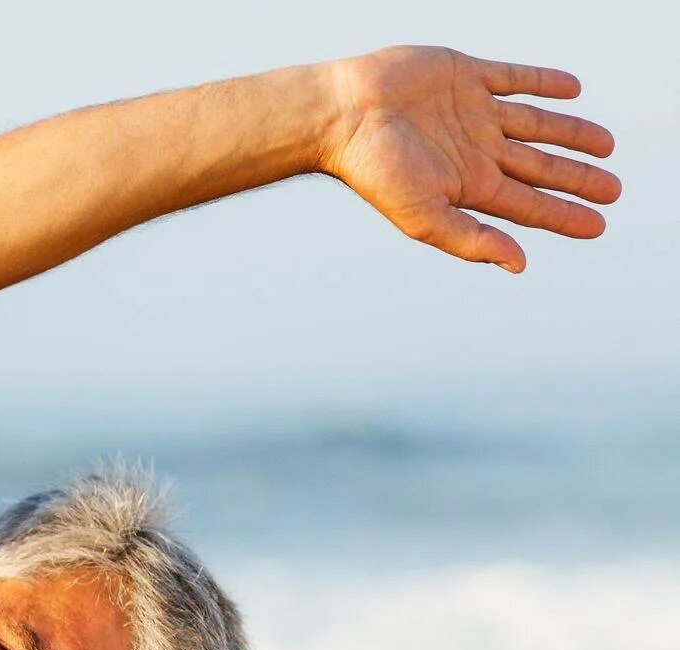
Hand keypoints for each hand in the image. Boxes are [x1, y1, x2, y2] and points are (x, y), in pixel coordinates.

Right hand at [323, 47, 617, 272]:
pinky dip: (544, 83)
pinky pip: (515, 79)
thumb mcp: (424, 216)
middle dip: (576, 179)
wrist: (344, 114)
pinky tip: (571, 90)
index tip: (599, 225)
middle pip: (539, 167)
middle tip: (612, 190)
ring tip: (605, 144)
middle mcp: (475, 152)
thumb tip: (519, 265)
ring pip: (536, 125)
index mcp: (467, 186)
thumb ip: (472, 240)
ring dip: (571, 133)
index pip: (529, 205)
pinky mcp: (466, 77)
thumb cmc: (375, 170)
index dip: (565, 216)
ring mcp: (473, 114)